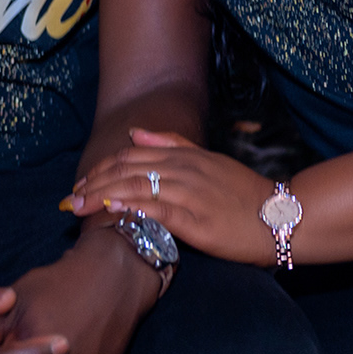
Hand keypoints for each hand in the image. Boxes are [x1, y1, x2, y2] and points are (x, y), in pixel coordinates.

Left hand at [69, 128, 277, 264]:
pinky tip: (112, 211)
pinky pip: (158, 210)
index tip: (80, 185)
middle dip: (93, 184)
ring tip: (78, 207)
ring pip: (136, 188)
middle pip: (126, 171)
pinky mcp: (197, 220)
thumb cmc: (244, 194)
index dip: (101, 169)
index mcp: (184, 156)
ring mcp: (190, 194)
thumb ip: (171, 144)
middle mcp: (183, 170)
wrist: (283, 217)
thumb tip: (135, 133)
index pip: (130, 157)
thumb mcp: (208, 160)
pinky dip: (132, 208)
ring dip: (102, 197)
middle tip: (69, 199)